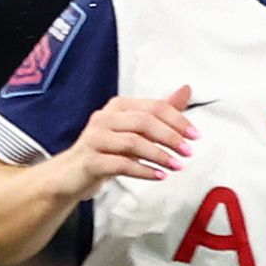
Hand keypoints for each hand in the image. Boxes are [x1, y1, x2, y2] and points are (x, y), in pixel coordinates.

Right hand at [57, 87, 194, 195]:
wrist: (70, 175)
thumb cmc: (105, 151)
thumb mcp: (134, 130)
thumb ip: (160, 112)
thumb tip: (186, 90)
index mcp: (118, 106)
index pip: (153, 107)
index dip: (177, 120)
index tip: (195, 136)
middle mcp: (104, 118)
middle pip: (144, 122)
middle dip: (170, 137)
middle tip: (188, 151)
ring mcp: (95, 138)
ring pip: (133, 142)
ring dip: (159, 155)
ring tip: (177, 166)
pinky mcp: (90, 160)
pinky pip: (121, 164)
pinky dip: (143, 171)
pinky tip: (158, 176)